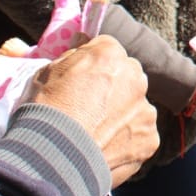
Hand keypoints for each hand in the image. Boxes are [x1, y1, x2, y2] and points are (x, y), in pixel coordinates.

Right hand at [23, 35, 158, 188]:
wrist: (53, 155)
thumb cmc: (45, 110)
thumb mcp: (47, 72)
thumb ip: (72, 54)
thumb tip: (82, 40)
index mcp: (110, 55)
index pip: (108, 50)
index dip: (95, 66)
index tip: (83, 81)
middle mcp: (135, 77)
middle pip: (128, 77)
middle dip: (114, 88)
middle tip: (90, 109)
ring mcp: (145, 109)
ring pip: (135, 108)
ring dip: (122, 116)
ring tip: (95, 134)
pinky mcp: (150, 138)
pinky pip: (140, 136)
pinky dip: (126, 142)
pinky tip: (104, 150)